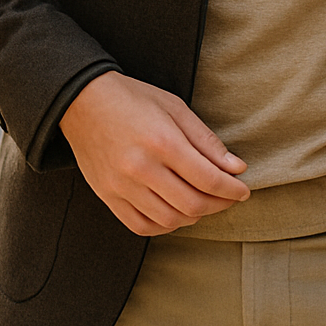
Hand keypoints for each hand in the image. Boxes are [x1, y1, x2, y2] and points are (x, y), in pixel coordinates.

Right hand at [60, 71, 249, 234]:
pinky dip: (165, 225)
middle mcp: (141, 168)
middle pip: (192, 204)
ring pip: (169, 220)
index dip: (232, 189)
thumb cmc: (133, 99)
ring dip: (194, 217)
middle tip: (228, 197)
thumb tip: (237, 168)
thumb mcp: (175, 108)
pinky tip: (176, 212)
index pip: (208, 179)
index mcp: (162, 142)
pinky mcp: (108, 196)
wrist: (82, 102)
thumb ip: (206, 141)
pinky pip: (142, 226)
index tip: (243, 189)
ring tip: (203, 203)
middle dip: (219, 205)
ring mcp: (121, 186)